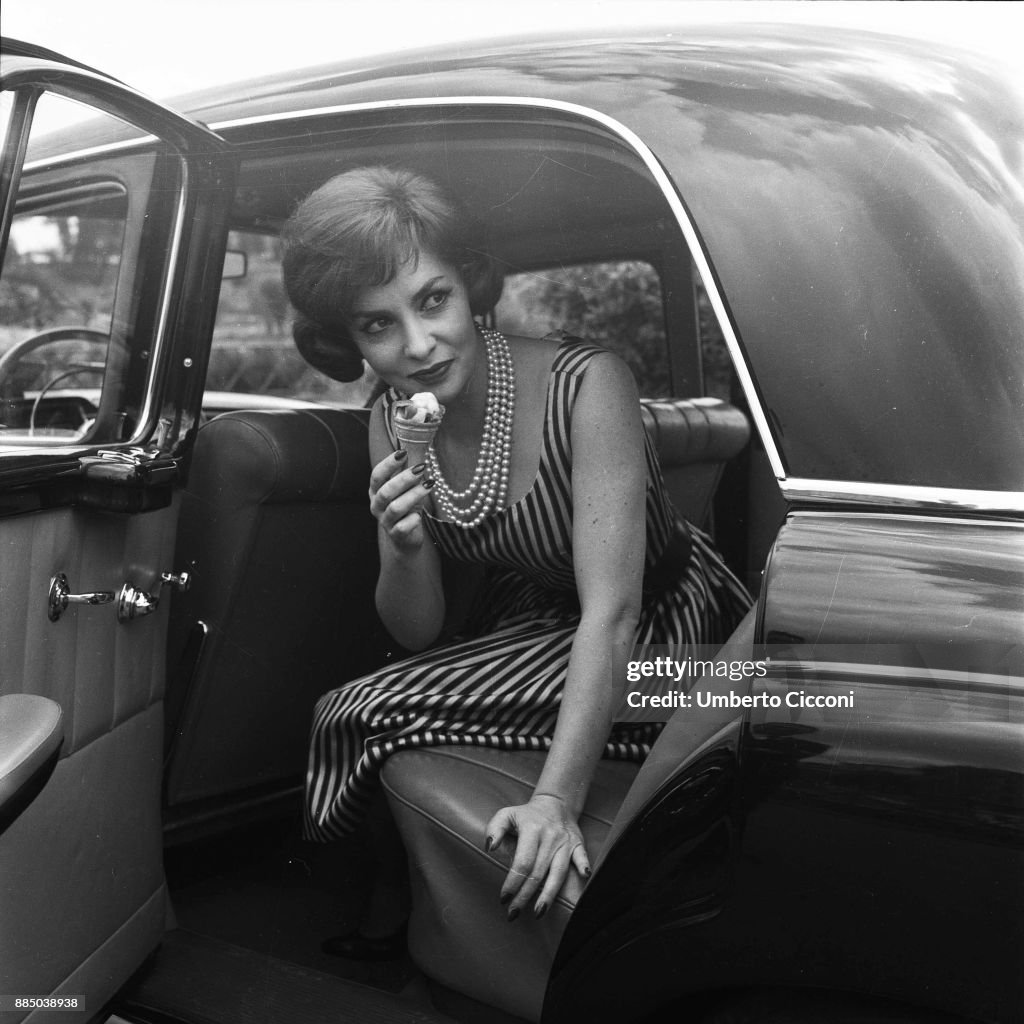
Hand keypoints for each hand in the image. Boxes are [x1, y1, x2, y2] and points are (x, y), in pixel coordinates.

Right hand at [368, 449, 433, 549]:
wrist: (405, 538)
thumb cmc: (406, 507)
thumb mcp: (405, 488)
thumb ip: (405, 471)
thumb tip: (413, 445)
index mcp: (375, 491)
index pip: (377, 475)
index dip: (388, 464)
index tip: (403, 452)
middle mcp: (377, 505)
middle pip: (386, 491)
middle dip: (404, 478)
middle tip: (421, 468)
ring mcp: (385, 521)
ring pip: (395, 508)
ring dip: (413, 495)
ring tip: (429, 485)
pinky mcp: (396, 535)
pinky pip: (402, 527)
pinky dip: (412, 520)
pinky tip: (420, 515)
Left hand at [484, 794, 590, 919]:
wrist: (555, 804)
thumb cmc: (526, 815)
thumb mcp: (507, 815)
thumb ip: (494, 829)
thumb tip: (490, 847)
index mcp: (531, 830)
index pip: (522, 862)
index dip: (513, 882)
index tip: (503, 899)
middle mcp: (549, 837)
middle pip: (538, 872)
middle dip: (524, 896)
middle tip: (513, 914)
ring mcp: (565, 841)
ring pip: (558, 872)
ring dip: (549, 894)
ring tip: (539, 912)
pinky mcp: (577, 844)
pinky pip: (581, 856)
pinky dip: (583, 866)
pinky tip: (584, 877)